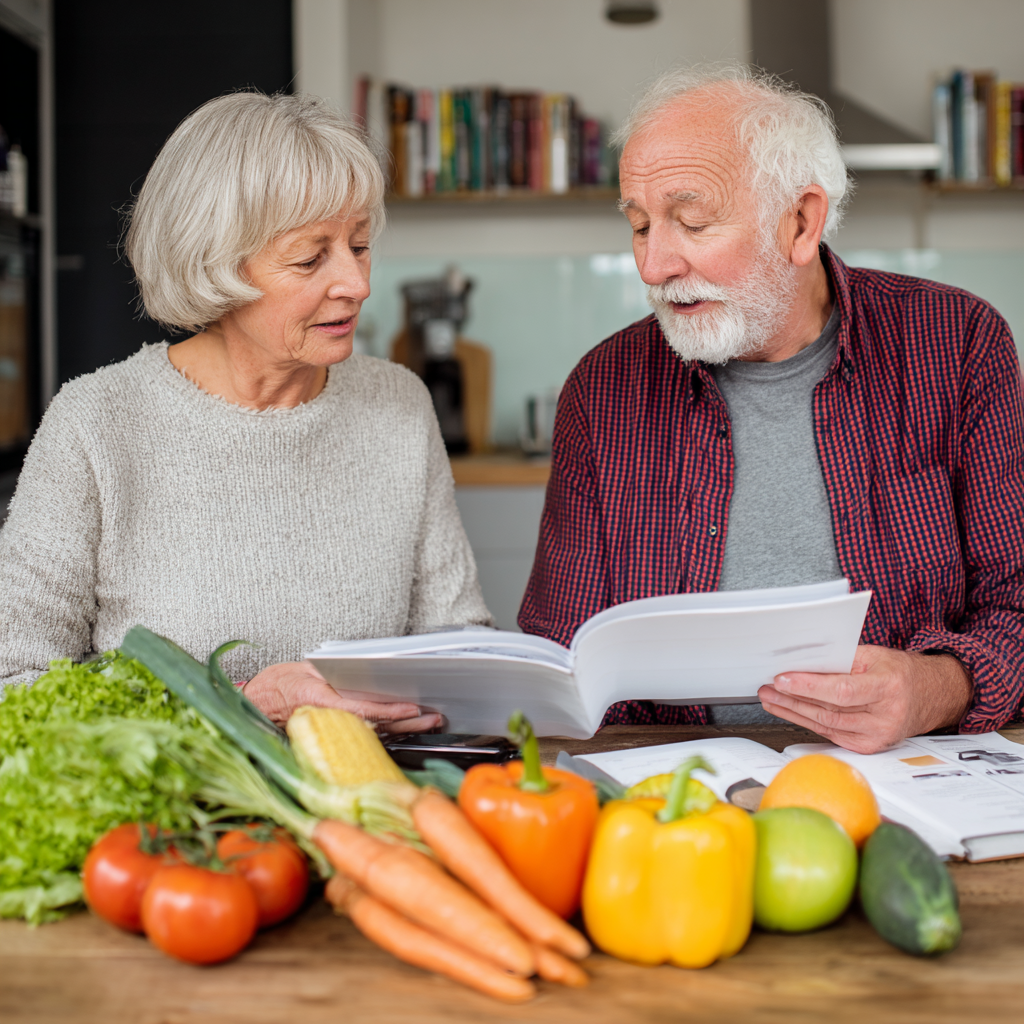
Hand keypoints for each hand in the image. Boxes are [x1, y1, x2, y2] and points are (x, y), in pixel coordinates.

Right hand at [243, 661, 443, 732]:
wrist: (258, 705)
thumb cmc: (281, 685)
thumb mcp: (306, 671)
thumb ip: (335, 675)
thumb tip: (368, 671)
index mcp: (319, 703)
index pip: (361, 709)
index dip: (389, 711)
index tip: (412, 708)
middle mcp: (329, 721)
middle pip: (376, 724)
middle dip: (408, 722)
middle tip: (434, 716)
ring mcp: (333, 731)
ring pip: (376, 731)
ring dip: (404, 728)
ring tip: (430, 721)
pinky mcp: (336, 735)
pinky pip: (368, 732)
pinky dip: (390, 729)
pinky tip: (409, 725)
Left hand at [757, 645, 972, 753]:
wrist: (929, 696)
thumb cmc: (899, 672)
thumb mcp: (875, 655)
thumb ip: (840, 659)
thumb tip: (802, 661)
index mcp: (889, 687)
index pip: (842, 690)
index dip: (809, 687)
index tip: (782, 679)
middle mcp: (885, 716)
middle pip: (829, 709)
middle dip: (792, 698)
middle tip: (767, 688)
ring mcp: (878, 735)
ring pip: (826, 723)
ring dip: (792, 711)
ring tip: (770, 699)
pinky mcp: (869, 746)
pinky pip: (831, 733)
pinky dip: (806, 721)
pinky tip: (790, 712)